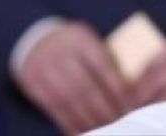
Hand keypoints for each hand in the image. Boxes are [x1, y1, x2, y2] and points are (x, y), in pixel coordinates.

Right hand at [14, 22, 128, 134]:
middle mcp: (59, 52)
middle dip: (104, 107)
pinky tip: (83, 130)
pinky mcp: (33, 84)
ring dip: (88, 118)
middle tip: (119, 120)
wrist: (36, 42)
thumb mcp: (89, 42)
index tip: (130, 101)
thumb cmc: (76, 46)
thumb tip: (132, 89)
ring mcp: (43, 68)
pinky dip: (70, 122)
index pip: (102, 63)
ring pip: (69, 100)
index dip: (116, 84)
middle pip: (85, 85)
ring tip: (104, 128)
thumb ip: (107, 58)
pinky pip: (54, 108)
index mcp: (79, 38)